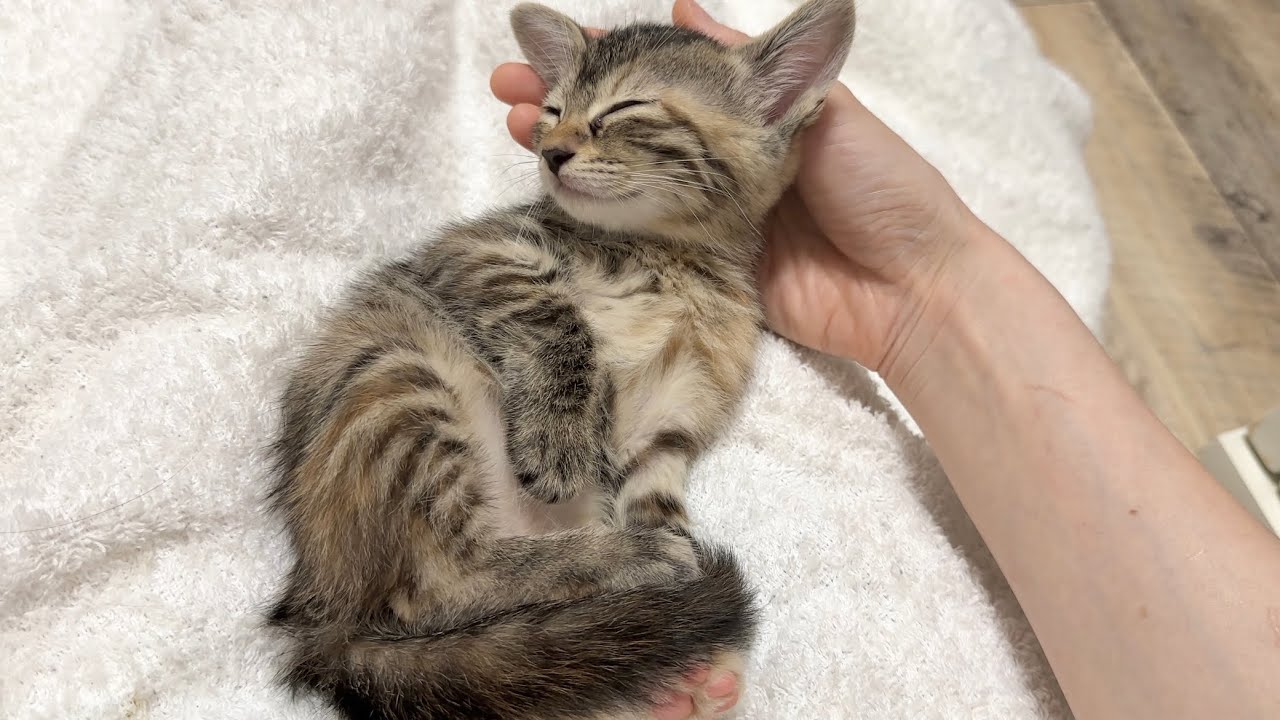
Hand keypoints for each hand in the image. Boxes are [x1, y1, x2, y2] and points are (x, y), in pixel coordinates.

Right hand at [491, 0, 982, 379]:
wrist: (912, 290)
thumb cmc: (881, 188)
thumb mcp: (826, 110)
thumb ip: (757, 68)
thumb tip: (683, 7)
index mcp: (747, 121)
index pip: (661, 82)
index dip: (606, 65)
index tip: (551, 45)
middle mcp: (716, 164)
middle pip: (627, 130)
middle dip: (567, 108)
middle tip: (508, 91)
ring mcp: (704, 219)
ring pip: (621, 181)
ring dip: (567, 156)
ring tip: (516, 133)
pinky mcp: (702, 270)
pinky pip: (640, 240)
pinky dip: (594, 217)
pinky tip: (551, 194)